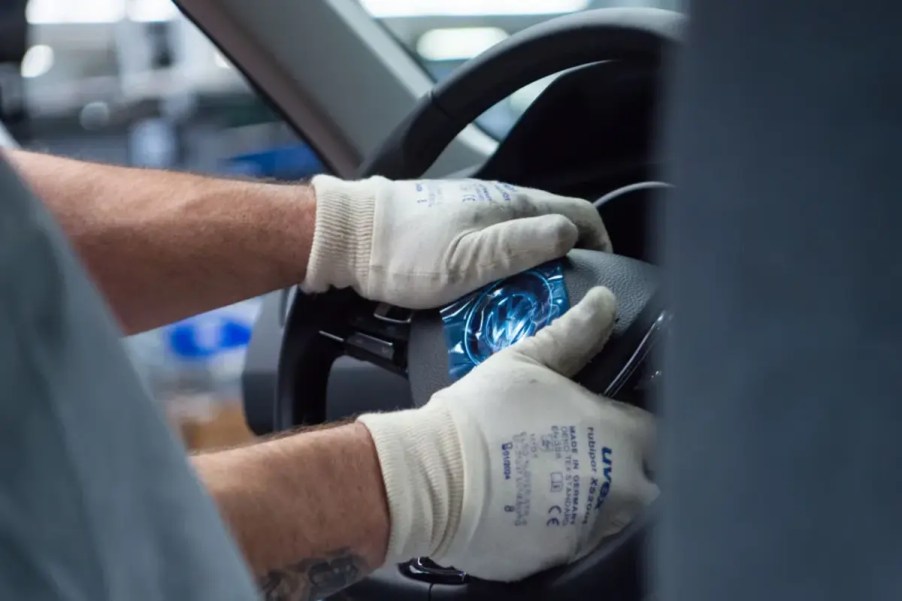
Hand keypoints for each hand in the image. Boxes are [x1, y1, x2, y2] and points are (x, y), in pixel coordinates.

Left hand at [301, 175, 609, 308]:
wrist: (348, 239)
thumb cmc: (401, 251)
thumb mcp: (467, 260)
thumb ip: (520, 246)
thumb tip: (569, 233)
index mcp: (508, 204)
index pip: (576, 211)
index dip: (600, 239)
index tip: (604, 268)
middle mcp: (496, 201)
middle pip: (551, 226)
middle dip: (566, 259)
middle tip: (563, 296)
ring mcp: (474, 211)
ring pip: (521, 237)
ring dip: (533, 265)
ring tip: (528, 301)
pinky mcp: (454, 225)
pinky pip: (493, 245)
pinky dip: (503, 267)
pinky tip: (492, 290)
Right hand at [358, 288, 657, 581]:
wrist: (431, 477)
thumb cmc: (478, 418)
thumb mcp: (526, 363)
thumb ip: (573, 334)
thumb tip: (602, 303)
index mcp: (620, 435)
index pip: (656, 429)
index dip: (631, 422)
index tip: (607, 421)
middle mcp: (620, 487)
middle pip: (645, 477)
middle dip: (621, 466)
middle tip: (576, 451)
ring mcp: (594, 528)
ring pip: (616, 513)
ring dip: (596, 498)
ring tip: (547, 477)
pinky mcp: (566, 557)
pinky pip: (580, 541)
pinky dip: (564, 526)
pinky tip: (531, 504)